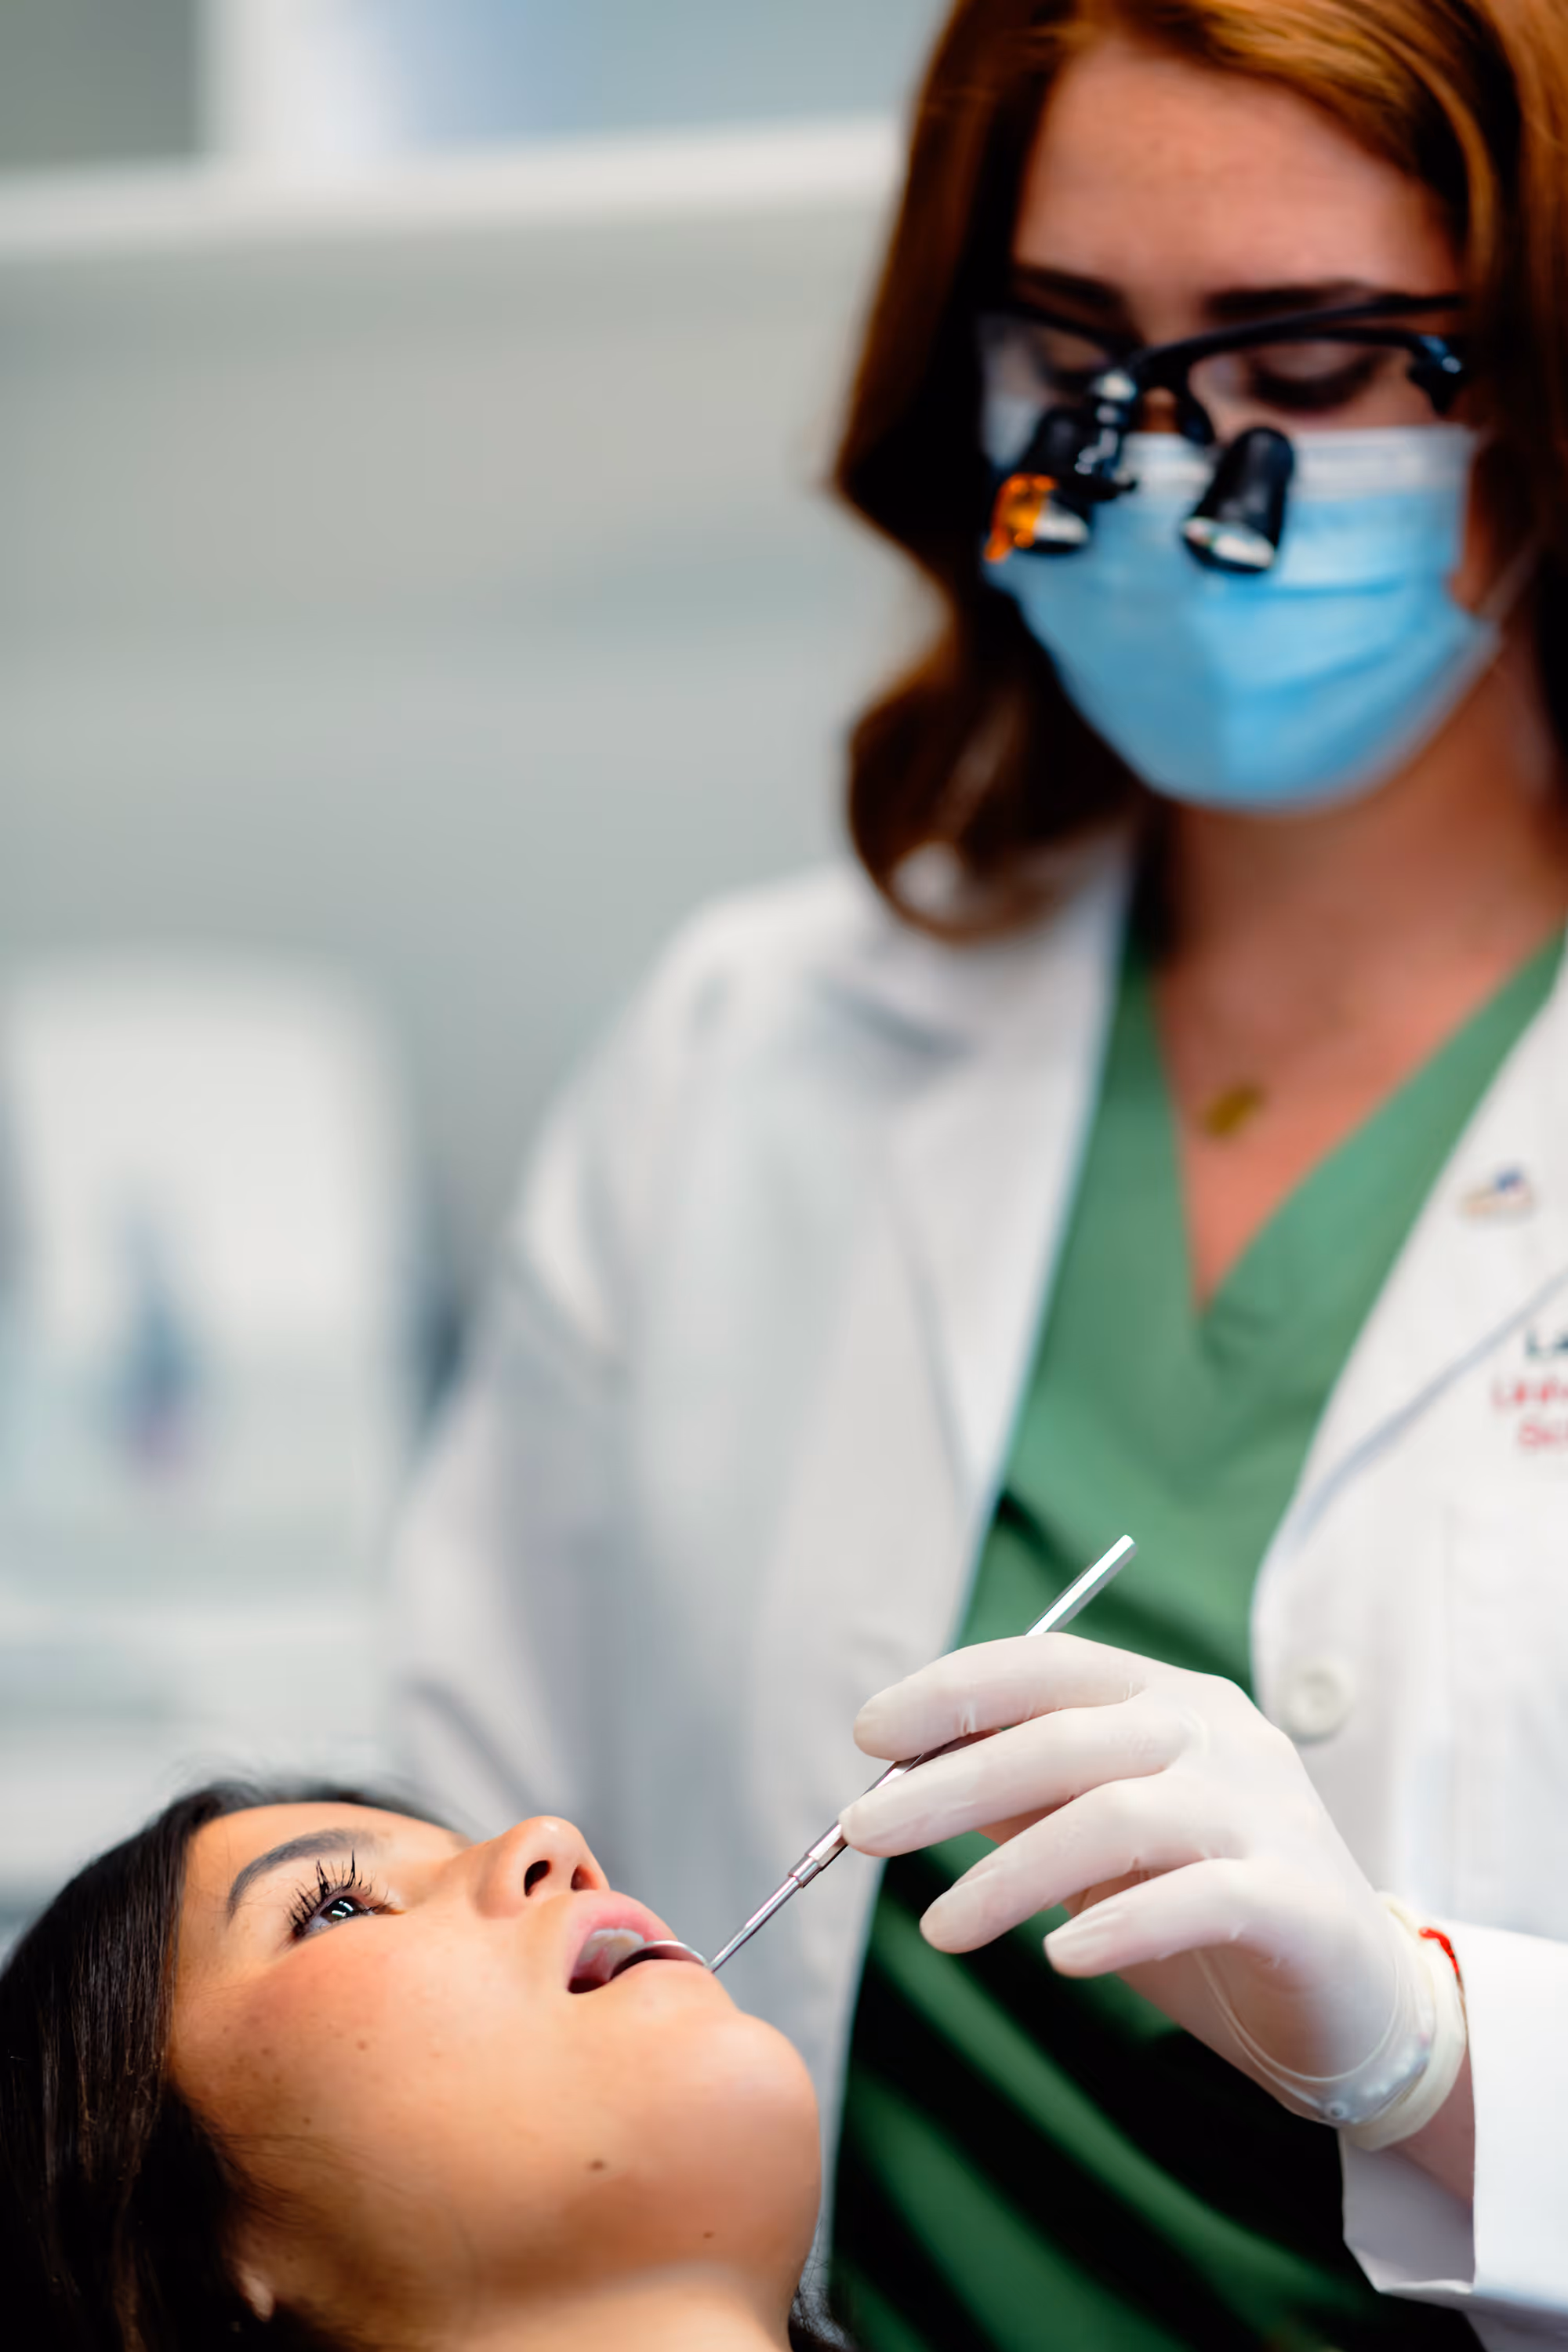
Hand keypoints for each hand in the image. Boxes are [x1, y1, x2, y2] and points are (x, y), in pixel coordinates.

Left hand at [840, 1633, 1464, 2144]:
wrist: (1355, 2007)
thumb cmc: (1201, 1916)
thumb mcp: (1098, 1847)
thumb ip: (1023, 1802)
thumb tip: (902, 1780)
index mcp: (1170, 1701)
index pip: (1052, 1666)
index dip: (956, 1691)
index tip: (870, 1736)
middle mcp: (1220, 1737)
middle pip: (1067, 1739)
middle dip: (951, 1783)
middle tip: (861, 1833)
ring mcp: (1267, 1813)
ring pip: (1118, 1815)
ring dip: (1012, 1873)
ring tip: (942, 1930)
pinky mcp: (1300, 1902)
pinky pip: (1198, 1897)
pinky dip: (1119, 1923)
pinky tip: (1060, 1958)